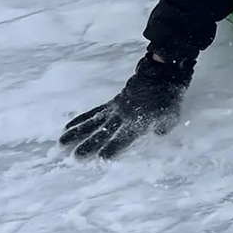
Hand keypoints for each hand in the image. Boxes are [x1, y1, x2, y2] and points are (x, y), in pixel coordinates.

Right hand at [60, 52, 192, 158]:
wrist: (160, 73)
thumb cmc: (167, 98)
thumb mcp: (172, 116)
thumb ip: (162, 128)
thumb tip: (156, 134)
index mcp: (137, 123)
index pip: (123, 139)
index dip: (113, 149)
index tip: (101, 159)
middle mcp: (122, 117)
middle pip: (103, 133)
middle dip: (89, 145)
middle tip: (75, 157)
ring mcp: (114, 110)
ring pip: (92, 123)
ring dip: (76, 134)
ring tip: (60, 145)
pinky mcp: (110, 104)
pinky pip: (92, 113)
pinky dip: (79, 120)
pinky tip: (66, 127)